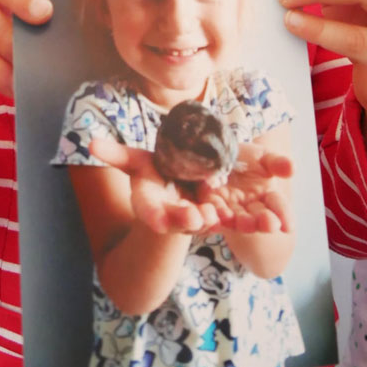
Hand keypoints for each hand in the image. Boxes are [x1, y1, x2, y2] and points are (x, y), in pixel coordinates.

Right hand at [90, 135, 292, 234]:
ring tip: (259, 224)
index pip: (156, 215)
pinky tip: (278, 221)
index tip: (171, 219)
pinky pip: (243, 218)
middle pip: (190, 221)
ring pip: (223, 222)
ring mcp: (207, 217)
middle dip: (199, 221)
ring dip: (242, 224)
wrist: (176, 188)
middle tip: (206, 219)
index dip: (162, 218)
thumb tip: (88, 142)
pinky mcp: (227, 214)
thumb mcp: (136, 164)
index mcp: (157, 205)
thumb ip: (116, 155)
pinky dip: (259, 220)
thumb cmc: (154, 175)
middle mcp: (182, 215)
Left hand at [197, 142, 294, 234]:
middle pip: (259, 217)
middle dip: (265, 222)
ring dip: (242, 222)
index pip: (277, 205)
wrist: (220, 150)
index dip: (284, 215)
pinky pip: (213, 210)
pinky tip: (217, 216)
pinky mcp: (211, 202)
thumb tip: (292, 168)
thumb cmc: (246, 157)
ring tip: (246, 224)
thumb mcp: (263, 157)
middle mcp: (249, 206)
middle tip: (270, 225)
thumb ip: (277, 163)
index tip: (289, 226)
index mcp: (266, 195)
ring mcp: (230, 206)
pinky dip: (215, 215)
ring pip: (237, 218)